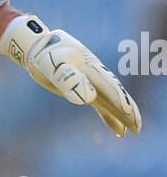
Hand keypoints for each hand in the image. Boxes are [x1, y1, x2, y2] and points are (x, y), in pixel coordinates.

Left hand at [0, 14, 140, 137]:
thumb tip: (88, 99)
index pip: (109, 86)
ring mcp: (91, 81)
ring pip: (110, 100)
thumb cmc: (46, 54)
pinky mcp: (84, 88)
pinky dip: (109, 115)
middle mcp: (95, 74)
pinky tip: (118, 129)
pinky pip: (101, 103)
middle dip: (127, 110)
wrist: (40, 46)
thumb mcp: (53, 64)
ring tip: (133, 130)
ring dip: (121, 114)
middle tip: (137, 127)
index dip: (119, 100)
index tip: (129, 114)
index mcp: (91, 67)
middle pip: (115, 94)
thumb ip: (68, 79)